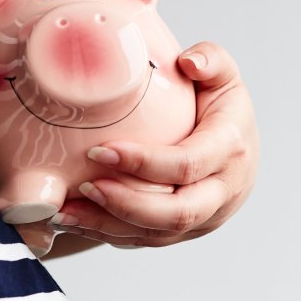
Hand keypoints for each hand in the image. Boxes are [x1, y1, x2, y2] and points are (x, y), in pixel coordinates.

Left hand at [51, 41, 258, 247]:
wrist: (236, 151)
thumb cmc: (220, 108)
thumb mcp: (223, 76)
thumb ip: (212, 60)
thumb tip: (190, 61)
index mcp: (231, 149)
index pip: (187, 165)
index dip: (143, 164)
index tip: (98, 151)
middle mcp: (224, 191)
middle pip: (177, 213)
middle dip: (125, 205)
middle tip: (84, 188)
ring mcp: (206, 218)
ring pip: (158, 235)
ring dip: (108, 226)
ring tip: (65, 212)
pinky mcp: (186, 233)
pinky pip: (146, 241)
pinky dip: (109, 234)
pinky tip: (75, 221)